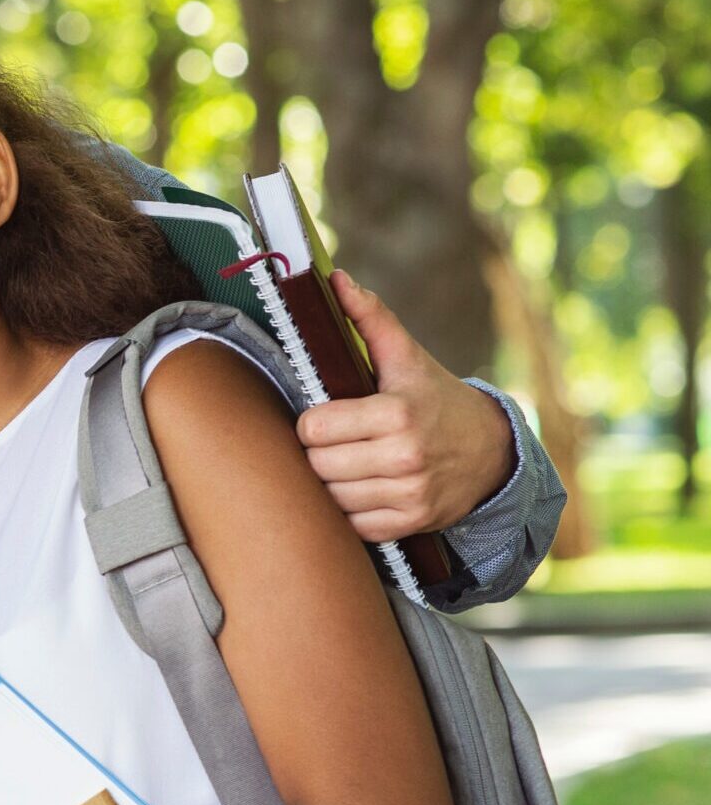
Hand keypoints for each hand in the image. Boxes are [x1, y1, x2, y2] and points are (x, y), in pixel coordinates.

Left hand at [296, 272, 513, 540]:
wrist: (491, 451)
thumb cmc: (435, 399)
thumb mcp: (407, 358)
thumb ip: (370, 319)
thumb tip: (336, 280)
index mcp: (398, 414)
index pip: (313, 428)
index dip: (312, 422)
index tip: (326, 416)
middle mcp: (405, 458)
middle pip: (317, 464)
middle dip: (319, 452)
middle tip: (335, 441)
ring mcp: (410, 495)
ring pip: (331, 497)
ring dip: (331, 482)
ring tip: (348, 463)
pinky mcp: (410, 524)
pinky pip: (352, 524)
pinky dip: (349, 510)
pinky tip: (362, 488)